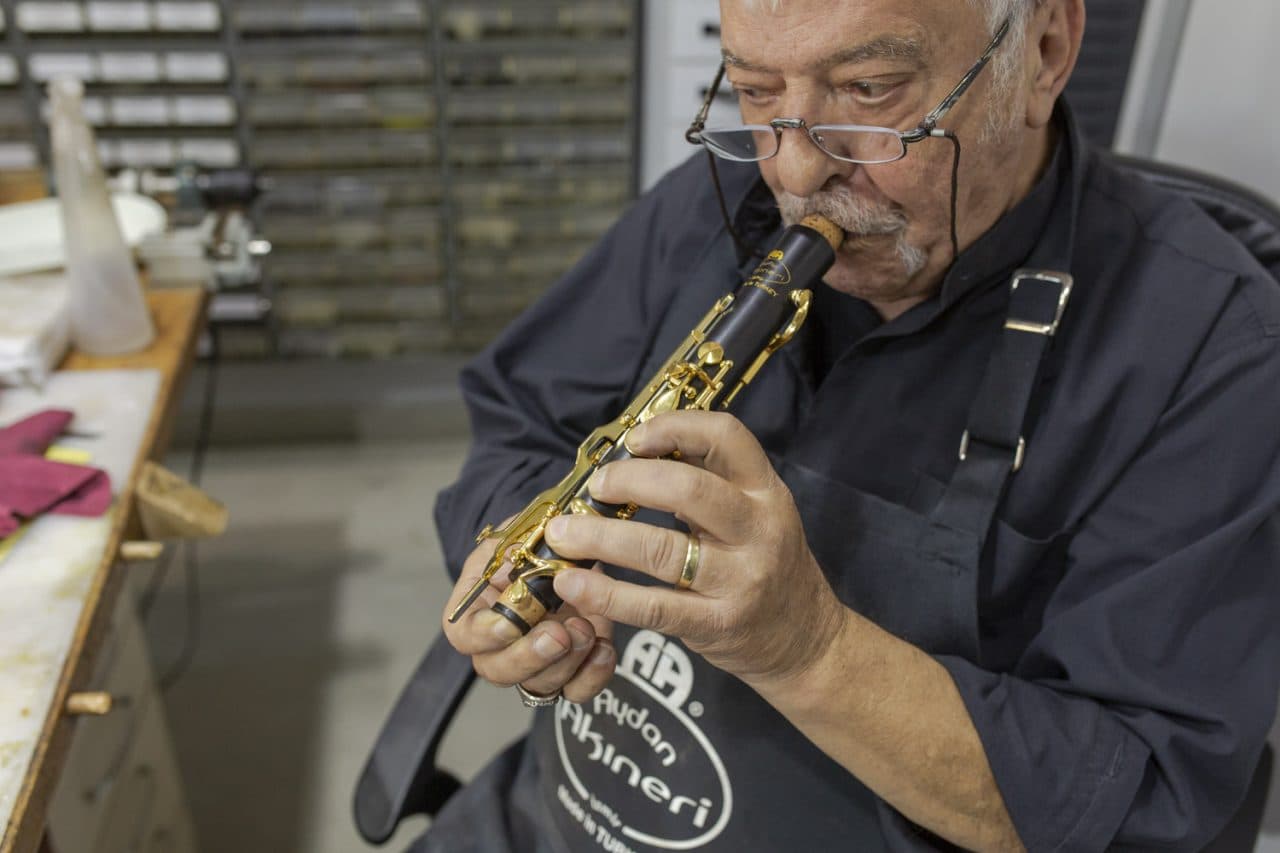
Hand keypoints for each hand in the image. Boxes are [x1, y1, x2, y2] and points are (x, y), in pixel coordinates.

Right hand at [441, 526, 616, 702]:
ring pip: (538, 685)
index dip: (486, 635)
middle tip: (559, 634)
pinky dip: (592, 675)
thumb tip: (518, 556)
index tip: (511, 624)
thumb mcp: (525, 533)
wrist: (575, 556)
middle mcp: (500, 645)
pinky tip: (604, 649)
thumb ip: (519, 543)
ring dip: (565, 663)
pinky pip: (576, 690)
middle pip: (498, 670)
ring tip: (587, 630)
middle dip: (531, 656)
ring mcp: (535, 663)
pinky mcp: (570, 671)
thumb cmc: (539, 546)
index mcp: (478, 608)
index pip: (465, 635)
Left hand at [544, 410, 848, 690]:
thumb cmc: (765, 564)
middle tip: (594, 488)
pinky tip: (573, 583)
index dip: (675, 427)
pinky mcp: (718, 624)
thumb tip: (635, 446)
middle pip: (688, 489)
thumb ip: (708, 478)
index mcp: (766, 491)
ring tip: (563, 534)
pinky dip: (605, 593)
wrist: (806, 640)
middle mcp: (759, 529)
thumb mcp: (755, 511)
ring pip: (661, 550)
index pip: (727, 437)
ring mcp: (740, 580)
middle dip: (629, 481)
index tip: (634, 439)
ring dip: (600, 537)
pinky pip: (653, 606)